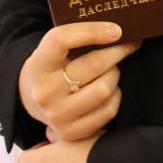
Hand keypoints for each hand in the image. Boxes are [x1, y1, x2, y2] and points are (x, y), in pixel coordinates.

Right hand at [18, 21, 140, 140]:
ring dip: (115, 74)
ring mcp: (57, 115)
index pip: (62, 40)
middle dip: (118, 51)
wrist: (32, 99)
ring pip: (104, 88)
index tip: (116, 30)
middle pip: (93, 64)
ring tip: (111, 68)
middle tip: (129, 43)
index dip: (92, 31)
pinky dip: (115, 95)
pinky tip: (109, 88)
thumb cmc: (53, 66)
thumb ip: (77, 37)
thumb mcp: (54, 49)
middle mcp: (44, 92)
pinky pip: (108, 110)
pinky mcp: (72, 132)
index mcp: (38, 65)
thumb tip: (118, 31)